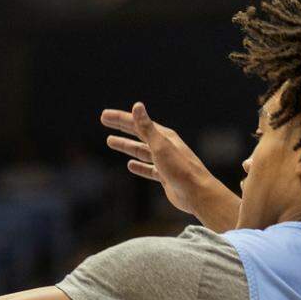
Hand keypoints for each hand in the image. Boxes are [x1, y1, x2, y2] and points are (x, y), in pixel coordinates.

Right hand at [102, 102, 213, 216]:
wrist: (197, 193)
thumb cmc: (180, 169)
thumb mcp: (160, 146)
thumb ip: (146, 127)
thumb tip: (137, 106)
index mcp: (163, 136)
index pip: (137, 123)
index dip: (120, 119)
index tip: (104, 116)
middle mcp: (164, 146)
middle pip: (138, 133)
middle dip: (121, 127)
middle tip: (104, 121)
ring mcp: (164, 162)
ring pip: (140, 151)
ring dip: (126, 145)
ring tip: (110, 141)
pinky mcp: (165, 176)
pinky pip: (148, 168)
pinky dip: (138, 166)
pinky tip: (130, 165)